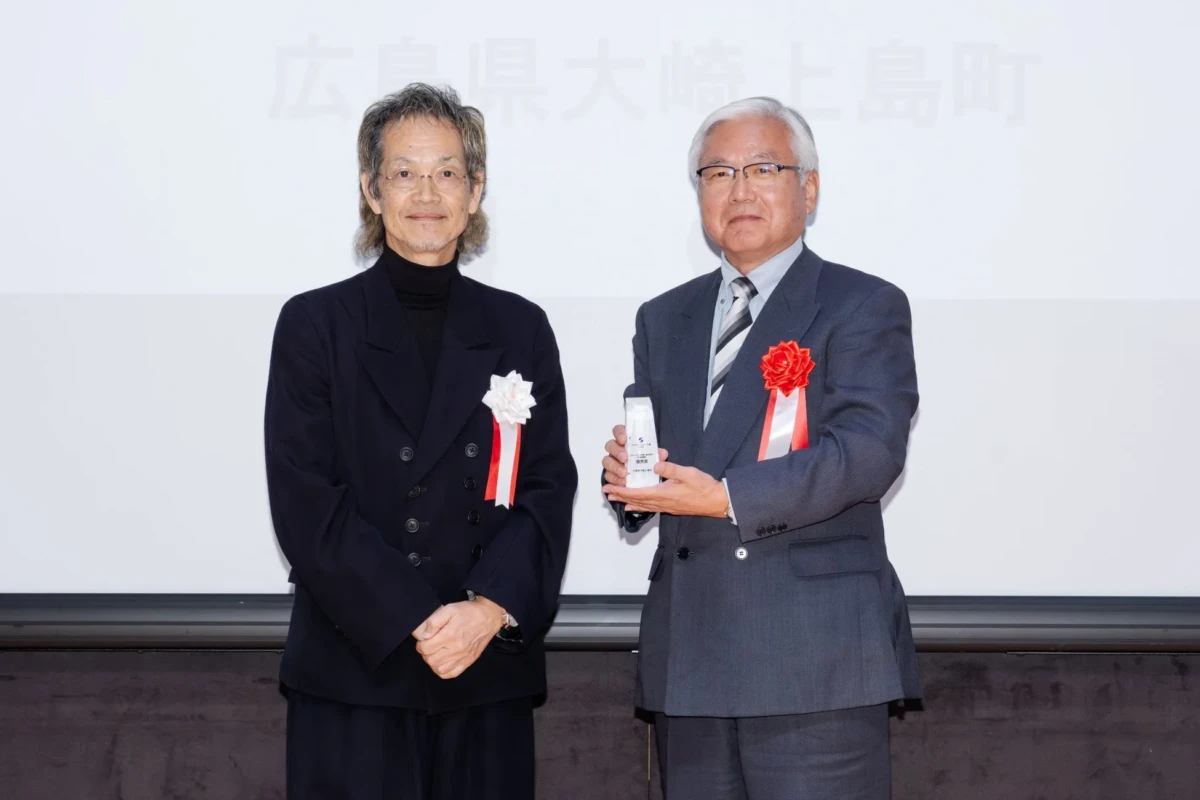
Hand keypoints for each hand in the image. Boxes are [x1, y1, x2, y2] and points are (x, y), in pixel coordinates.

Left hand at [412, 598, 504, 679]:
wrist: (488, 618)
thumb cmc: (468, 612)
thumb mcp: (450, 609)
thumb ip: (434, 621)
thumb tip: (425, 635)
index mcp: (450, 635)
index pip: (425, 649)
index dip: (420, 645)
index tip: (424, 640)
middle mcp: (456, 649)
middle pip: (430, 660)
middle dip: (425, 654)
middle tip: (429, 646)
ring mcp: (462, 657)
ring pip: (439, 669)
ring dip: (433, 663)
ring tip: (435, 654)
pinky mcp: (468, 662)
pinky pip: (451, 674)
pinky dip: (443, 671)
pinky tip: (443, 662)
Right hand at [602, 424, 668, 486]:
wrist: (645, 479)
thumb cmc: (647, 463)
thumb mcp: (654, 457)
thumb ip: (658, 454)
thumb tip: (662, 454)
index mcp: (627, 441)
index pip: (619, 431)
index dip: (619, 433)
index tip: (624, 439)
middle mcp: (617, 449)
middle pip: (610, 445)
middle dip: (617, 451)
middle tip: (625, 458)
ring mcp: (612, 462)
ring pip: (606, 461)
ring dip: (615, 467)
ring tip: (624, 474)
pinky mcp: (611, 474)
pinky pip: (608, 475)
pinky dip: (615, 479)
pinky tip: (622, 482)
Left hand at [603, 461, 728, 517]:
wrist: (716, 501)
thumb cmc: (703, 487)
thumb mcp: (687, 473)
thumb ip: (669, 469)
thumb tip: (654, 465)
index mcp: (663, 493)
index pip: (637, 493)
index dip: (622, 491)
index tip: (610, 489)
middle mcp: (662, 502)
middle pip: (636, 501)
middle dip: (620, 496)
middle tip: (606, 493)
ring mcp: (666, 506)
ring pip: (642, 505)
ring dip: (628, 501)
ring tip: (616, 499)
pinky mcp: (671, 507)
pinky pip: (650, 507)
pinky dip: (639, 506)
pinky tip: (636, 505)